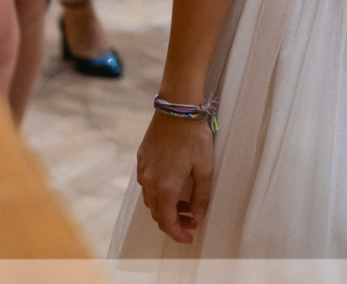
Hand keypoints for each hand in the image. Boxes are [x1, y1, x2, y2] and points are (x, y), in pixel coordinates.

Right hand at [136, 113, 214, 243]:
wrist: (176, 109)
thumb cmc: (194, 137)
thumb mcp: (205, 168)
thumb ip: (201, 196)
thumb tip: (197, 216)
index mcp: (166, 188)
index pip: (167, 222)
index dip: (178, 234)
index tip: (189, 238)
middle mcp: (150, 183)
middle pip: (157, 214)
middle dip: (174, 222)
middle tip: (191, 221)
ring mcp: (143, 171)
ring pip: (151, 200)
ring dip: (166, 207)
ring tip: (185, 204)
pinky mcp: (141, 160)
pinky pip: (147, 184)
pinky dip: (159, 193)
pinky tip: (173, 184)